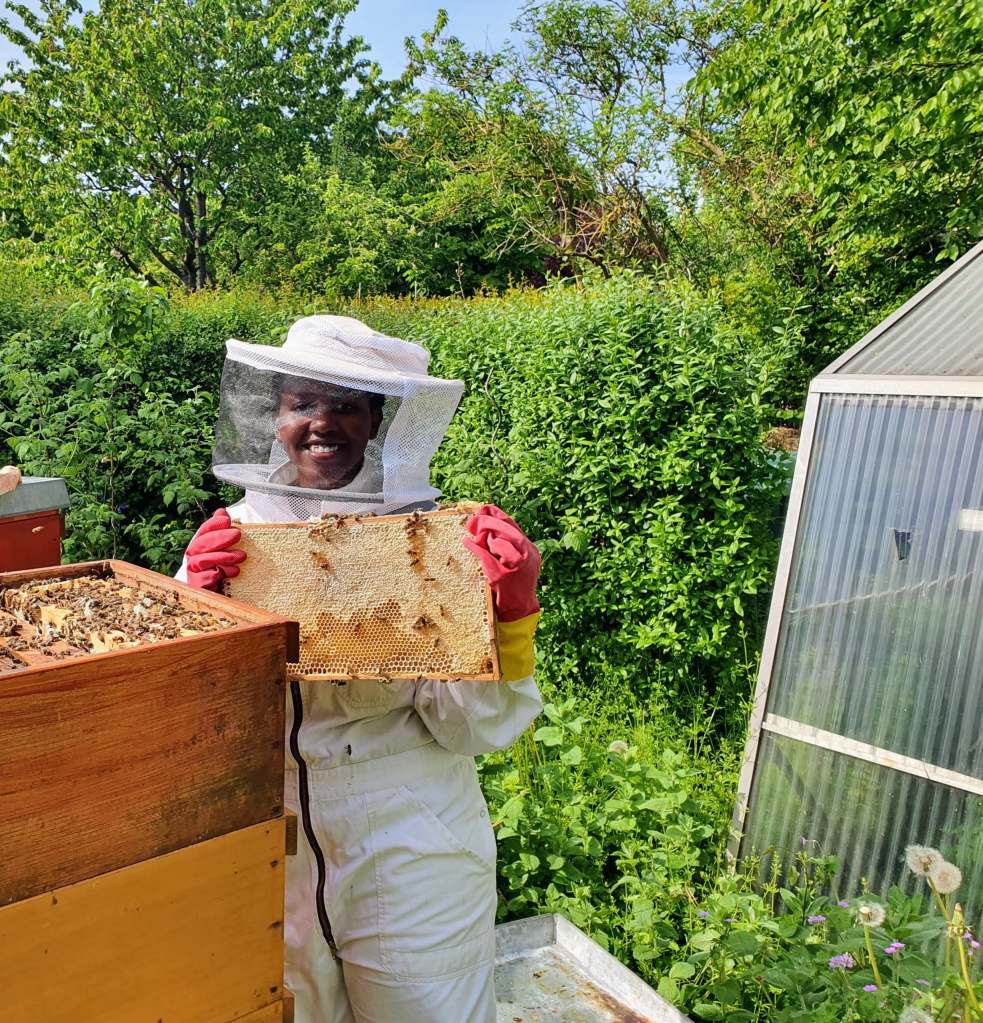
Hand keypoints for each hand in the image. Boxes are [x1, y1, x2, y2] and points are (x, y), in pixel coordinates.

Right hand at [184, 508, 245, 590]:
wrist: (217, 599)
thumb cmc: (222, 571)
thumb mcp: (225, 550)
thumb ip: (223, 532)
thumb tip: (221, 511)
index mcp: (200, 547)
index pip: (202, 531)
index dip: (213, 524)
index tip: (226, 519)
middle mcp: (193, 559)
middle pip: (200, 544)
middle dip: (219, 537)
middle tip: (237, 535)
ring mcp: (193, 573)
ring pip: (201, 560)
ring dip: (223, 556)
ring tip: (242, 556)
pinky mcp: (197, 588)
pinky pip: (204, 578)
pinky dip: (218, 573)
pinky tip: (232, 572)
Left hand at [463, 504, 540, 621]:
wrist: (520, 612)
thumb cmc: (515, 587)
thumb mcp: (516, 564)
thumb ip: (507, 547)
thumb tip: (487, 530)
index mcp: (530, 551)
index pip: (514, 527)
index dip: (498, 516)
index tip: (486, 508)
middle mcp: (527, 557)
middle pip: (508, 532)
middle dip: (490, 522)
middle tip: (476, 518)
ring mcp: (516, 567)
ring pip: (500, 543)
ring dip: (485, 535)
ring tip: (474, 531)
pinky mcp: (502, 577)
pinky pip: (485, 557)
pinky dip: (475, 548)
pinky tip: (467, 542)